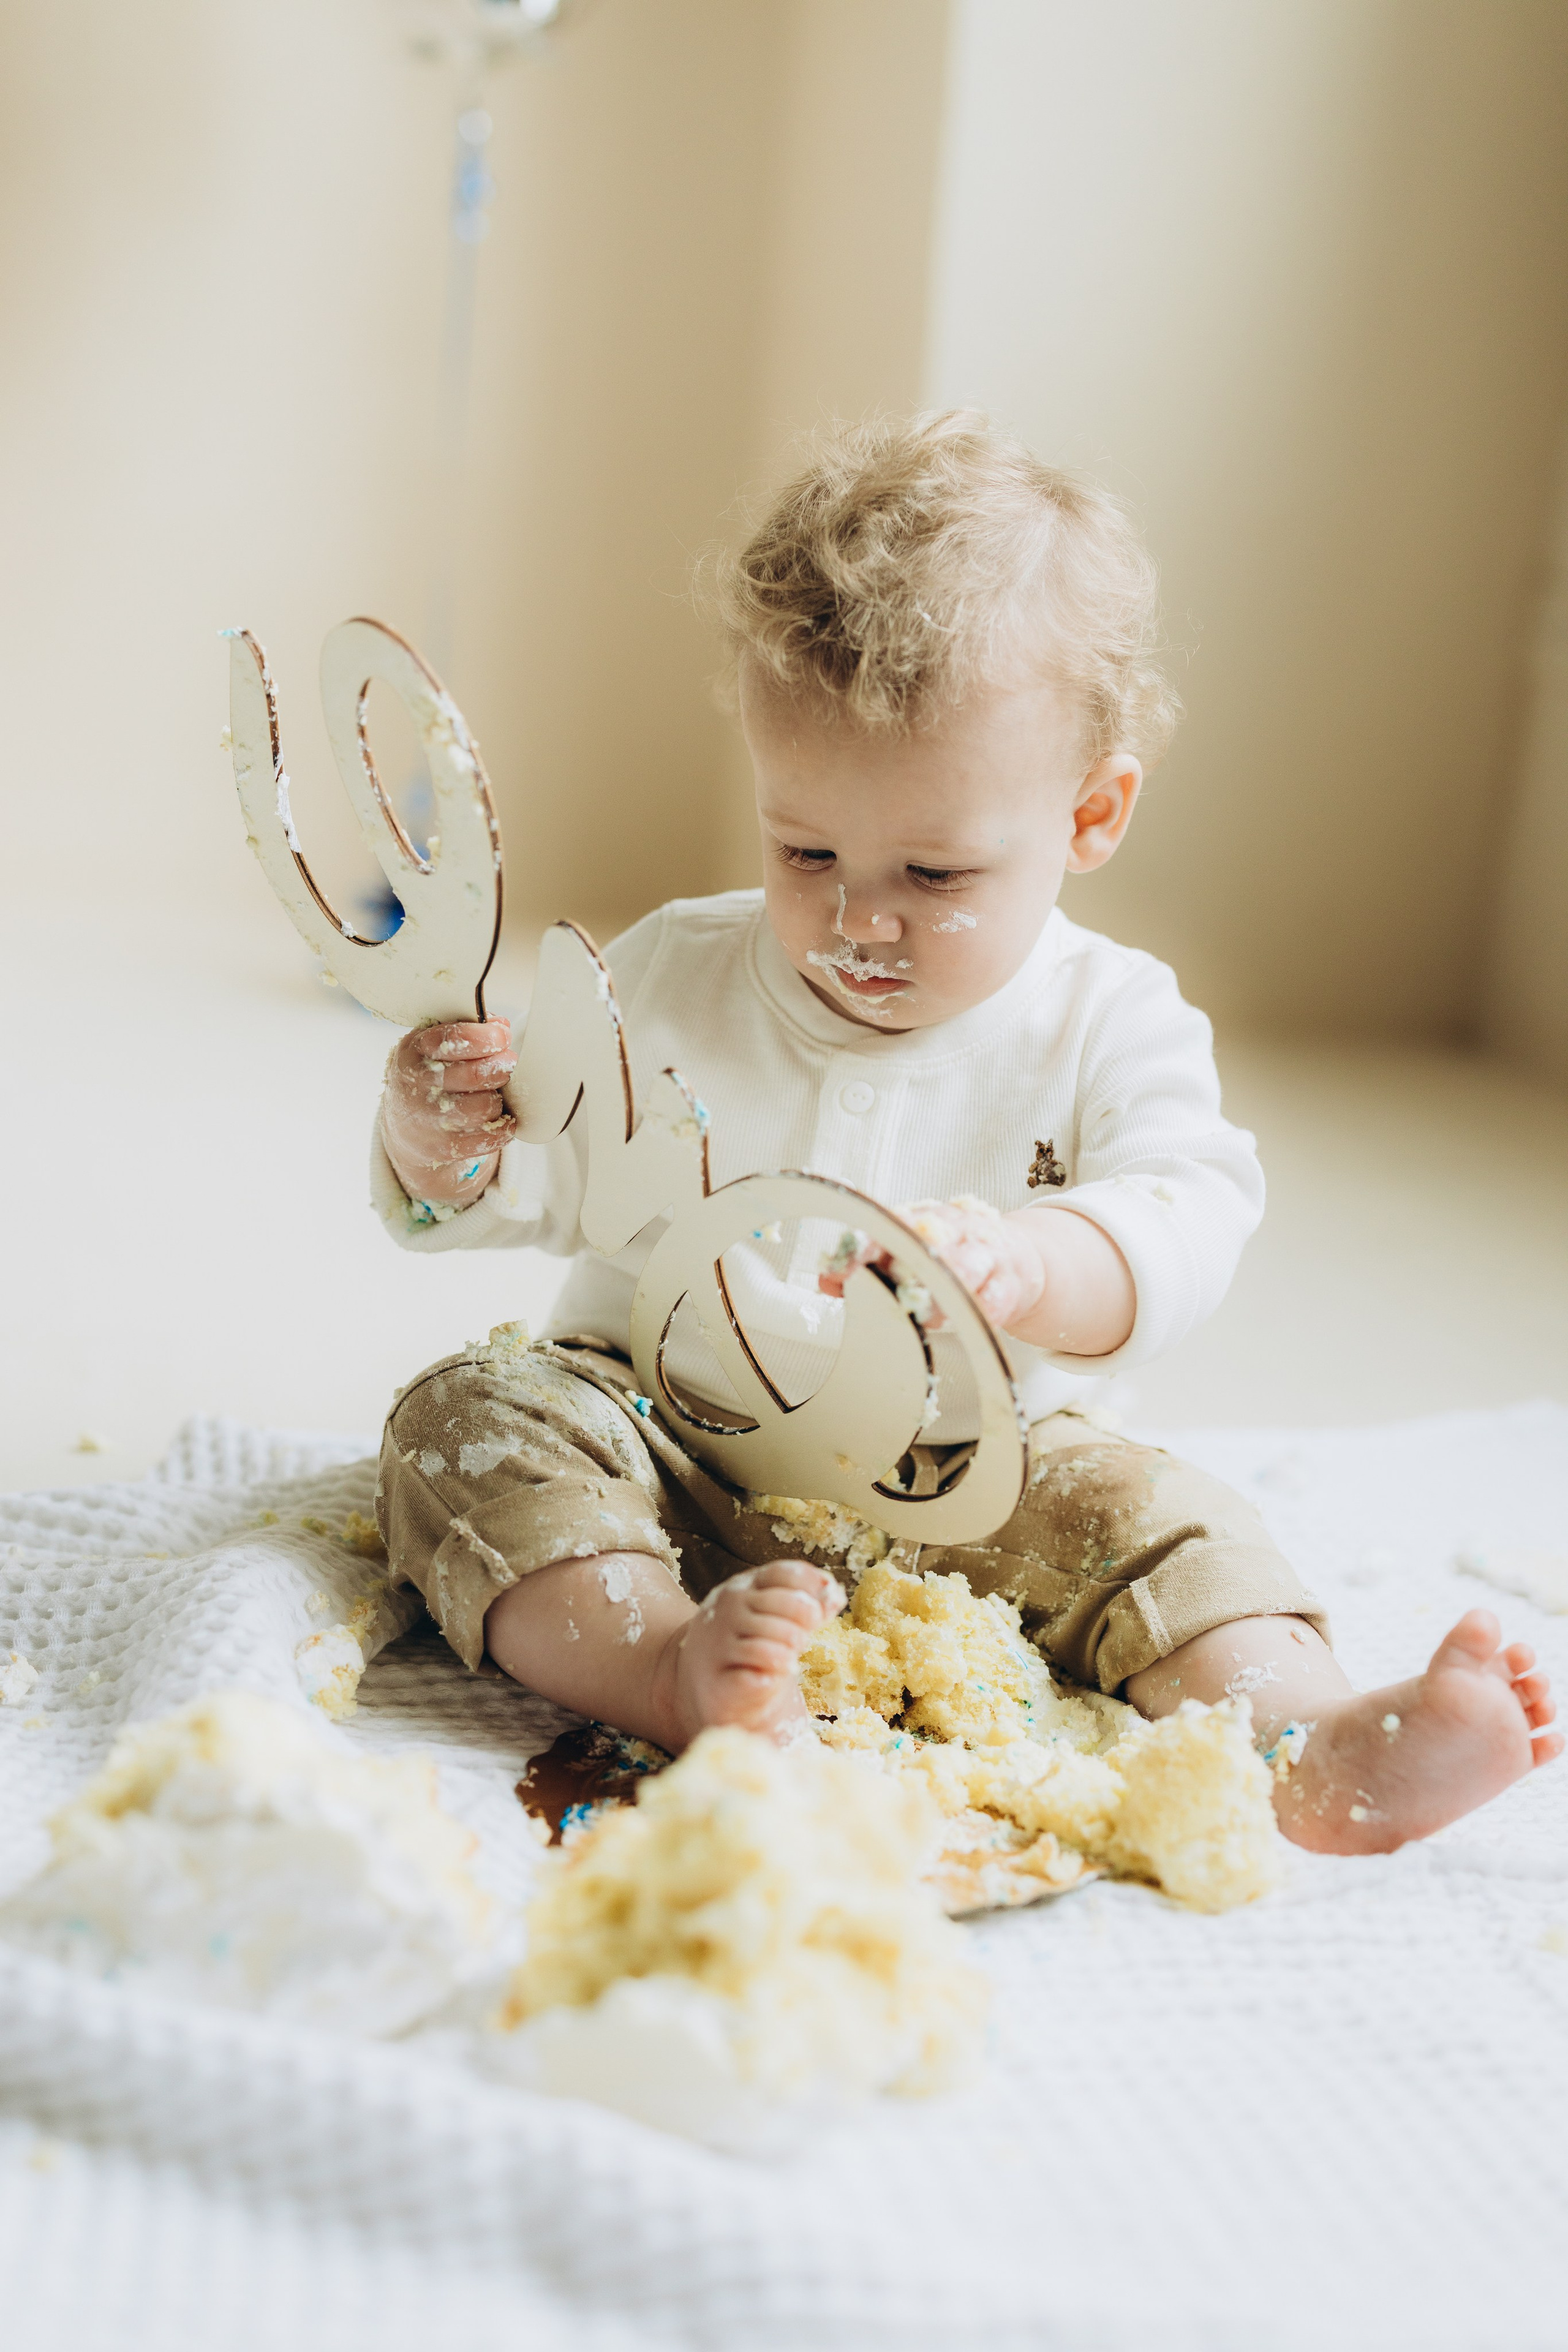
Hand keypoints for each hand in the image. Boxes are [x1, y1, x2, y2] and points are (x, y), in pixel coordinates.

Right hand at [380, 1018, 516, 1205]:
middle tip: (509, 1064)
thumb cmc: (431, 1075)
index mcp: (414, 1050)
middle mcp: (416, 1084)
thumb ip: (468, 1031)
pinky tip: (502, 1120)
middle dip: (501, 1067)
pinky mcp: (442, 1148)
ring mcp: (427, 1119)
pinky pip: (487, 1138)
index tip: (502, 1037)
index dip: (483, 1037)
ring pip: (484, 1107)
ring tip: (495, 1094)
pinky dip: (503, 1129)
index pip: (450, 1039)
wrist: (405, 1125)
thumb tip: (501, 1025)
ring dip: (499, 1100)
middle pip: (475, 1075)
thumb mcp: (437, 1047)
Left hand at [819, 1192, 1134, 1355]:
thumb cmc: (950, 1257)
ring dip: (941, 1291)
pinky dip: (981, 1308)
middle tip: (880, 1290)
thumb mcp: (907, 1253)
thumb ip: (866, 1266)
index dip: (862, 1246)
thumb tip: (827, 1280)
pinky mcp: (1009, 1284)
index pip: (887, 1223)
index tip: (841, 1270)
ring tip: (924, 1314)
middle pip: (927, 1240)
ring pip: (965, 1266)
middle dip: (901, 1265)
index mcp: (920, 1217)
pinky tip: (967, 1317)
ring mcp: (984, 1254)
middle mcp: (952, 1229)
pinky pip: (997, 1296)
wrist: (1015, 1258)